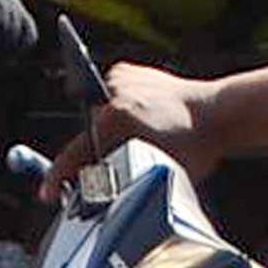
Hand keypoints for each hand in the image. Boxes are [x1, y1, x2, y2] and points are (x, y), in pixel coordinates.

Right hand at [45, 61, 217, 183]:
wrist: (219, 111)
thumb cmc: (197, 145)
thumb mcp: (159, 173)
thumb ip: (126, 183)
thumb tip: (101, 197)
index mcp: (118, 118)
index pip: (76, 152)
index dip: (59, 177)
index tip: (48, 192)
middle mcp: (114, 92)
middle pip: (88, 133)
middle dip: (96, 152)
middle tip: (120, 163)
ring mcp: (121, 77)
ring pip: (99, 114)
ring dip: (109, 129)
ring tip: (142, 137)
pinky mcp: (127, 70)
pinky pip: (112, 96)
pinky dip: (120, 109)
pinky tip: (143, 119)